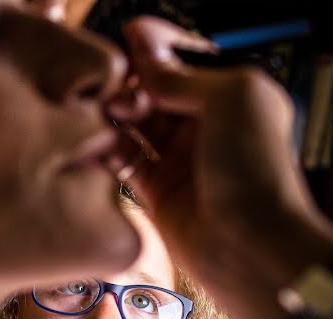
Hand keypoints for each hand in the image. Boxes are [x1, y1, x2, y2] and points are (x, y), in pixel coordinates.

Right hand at [113, 17, 329, 318]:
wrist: (248, 245)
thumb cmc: (254, 172)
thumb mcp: (230, 99)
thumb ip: (181, 75)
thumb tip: (144, 51)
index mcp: (231, 97)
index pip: (183, 64)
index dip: (154, 52)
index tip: (125, 41)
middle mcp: (204, 126)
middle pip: (153, 93)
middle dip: (128, 85)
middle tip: (106, 87)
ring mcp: (180, 160)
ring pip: (135, 126)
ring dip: (114, 117)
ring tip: (96, 114)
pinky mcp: (157, 191)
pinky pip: (125, 162)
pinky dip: (108, 151)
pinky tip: (94, 143)